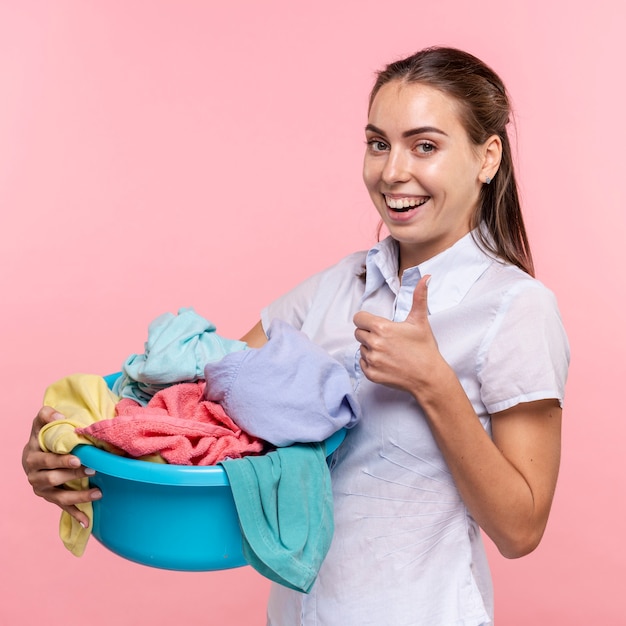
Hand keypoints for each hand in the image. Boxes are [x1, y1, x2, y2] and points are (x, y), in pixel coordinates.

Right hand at [22, 406, 101, 528]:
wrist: (35, 451)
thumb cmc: (43, 435)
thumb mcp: (41, 422)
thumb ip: (46, 415)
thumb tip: (58, 415)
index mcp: (32, 456)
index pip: (46, 460)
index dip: (61, 460)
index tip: (79, 458)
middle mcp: (34, 475)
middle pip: (53, 479)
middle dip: (73, 475)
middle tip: (93, 470)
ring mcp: (42, 489)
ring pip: (59, 496)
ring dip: (79, 496)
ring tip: (98, 492)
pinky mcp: (51, 498)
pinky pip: (63, 508)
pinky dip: (75, 514)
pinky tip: (87, 521)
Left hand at [353, 275, 444, 394]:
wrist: (429, 377)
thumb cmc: (425, 348)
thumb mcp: (420, 321)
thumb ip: (419, 297)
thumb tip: (425, 277)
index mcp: (382, 328)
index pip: (358, 318)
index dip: (366, 320)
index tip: (375, 324)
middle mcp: (374, 344)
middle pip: (358, 333)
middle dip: (369, 334)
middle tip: (386, 338)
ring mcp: (372, 360)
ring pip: (361, 348)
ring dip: (371, 348)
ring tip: (389, 351)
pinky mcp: (371, 374)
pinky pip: (362, 363)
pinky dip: (371, 362)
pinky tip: (387, 362)